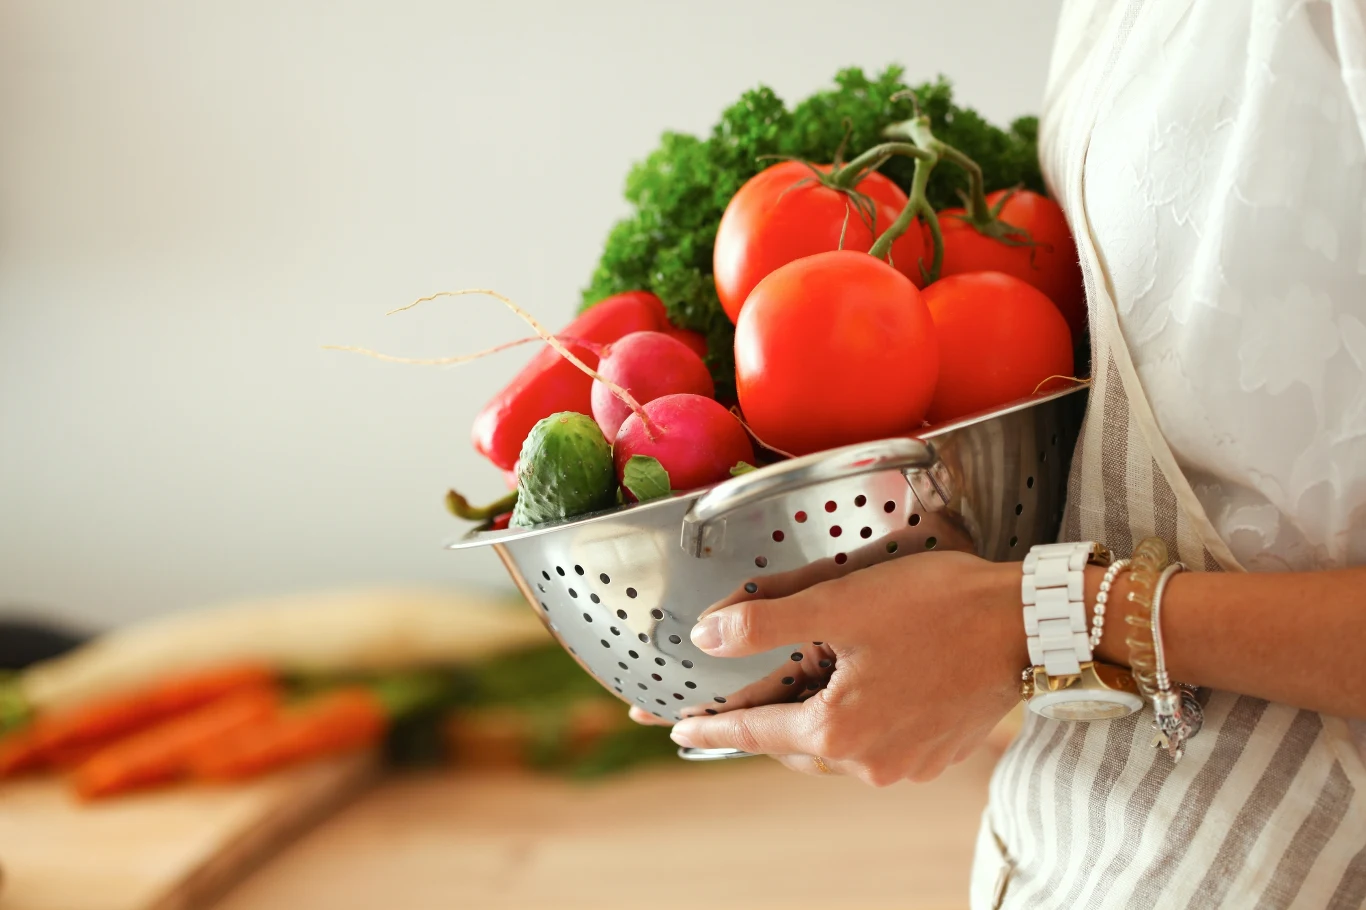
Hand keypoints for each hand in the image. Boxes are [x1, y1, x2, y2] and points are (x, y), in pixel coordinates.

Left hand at [661, 551, 1026, 785]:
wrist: (1030, 624)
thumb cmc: (939, 607)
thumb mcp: (840, 604)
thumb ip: (765, 624)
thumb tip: (709, 637)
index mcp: (839, 730)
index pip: (753, 732)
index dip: (712, 727)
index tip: (680, 728)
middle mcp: (870, 761)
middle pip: (794, 743)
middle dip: (764, 718)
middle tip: (738, 696)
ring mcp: (907, 764)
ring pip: (835, 746)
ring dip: (812, 717)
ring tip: (800, 683)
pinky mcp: (936, 753)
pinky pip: (875, 743)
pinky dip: (854, 719)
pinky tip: (859, 685)